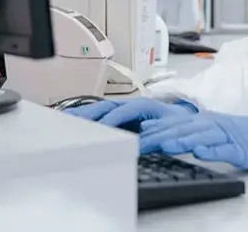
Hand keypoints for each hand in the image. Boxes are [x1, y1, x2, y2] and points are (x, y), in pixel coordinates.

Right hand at [64, 97, 196, 127]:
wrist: (183, 119)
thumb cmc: (175, 123)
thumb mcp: (168, 130)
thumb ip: (152, 137)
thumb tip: (138, 143)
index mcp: (144, 105)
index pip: (123, 111)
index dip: (110, 121)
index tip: (98, 131)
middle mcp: (131, 104)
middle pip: (106, 107)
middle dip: (89, 115)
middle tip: (71, 124)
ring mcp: (124, 109)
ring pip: (100, 109)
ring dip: (83, 115)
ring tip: (64, 120)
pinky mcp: (119, 116)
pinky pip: (100, 114)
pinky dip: (85, 116)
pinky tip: (70, 118)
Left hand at [139, 112, 247, 170]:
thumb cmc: (237, 134)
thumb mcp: (208, 129)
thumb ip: (183, 130)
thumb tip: (153, 132)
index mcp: (201, 121)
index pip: (172, 125)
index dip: (153, 131)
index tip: (132, 138)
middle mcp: (211, 125)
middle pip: (182, 130)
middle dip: (159, 137)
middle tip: (139, 144)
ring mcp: (225, 136)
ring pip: (201, 136)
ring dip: (182, 140)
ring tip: (165, 145)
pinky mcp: (239, 148)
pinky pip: (224, 149)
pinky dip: (212, 150)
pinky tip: (201, 152)